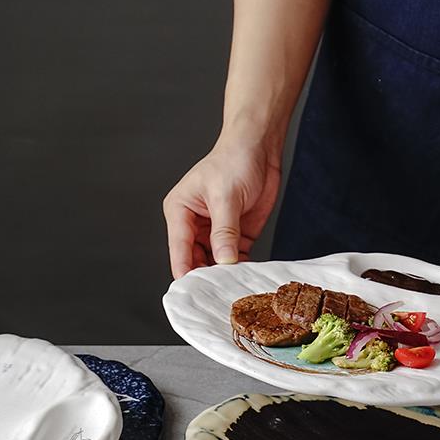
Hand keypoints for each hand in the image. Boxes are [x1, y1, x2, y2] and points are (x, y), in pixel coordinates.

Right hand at [163, 135, 281, 278]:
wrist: (260, 146)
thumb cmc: (234, 159)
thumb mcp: (226, 196)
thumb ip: (224, 231)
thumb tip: (223, 261)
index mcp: (180, 211)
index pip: (179, 249)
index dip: (186, 271)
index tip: (194, 292)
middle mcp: (194, 225)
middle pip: (195, 260)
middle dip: (207, 276)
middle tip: (218, 293)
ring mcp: (215, 231)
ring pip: (215, 263)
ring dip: (224, 274)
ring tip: (233, 288)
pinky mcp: (236, 235)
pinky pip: (235, 259)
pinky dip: (240, 269)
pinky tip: (246, 277)